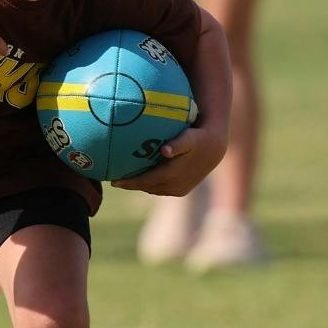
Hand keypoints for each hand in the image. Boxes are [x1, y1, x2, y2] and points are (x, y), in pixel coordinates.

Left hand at [112, 122, 226, 197]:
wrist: (214, 149)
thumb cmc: (199, 138)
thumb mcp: (189, 138)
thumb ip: (177, 144)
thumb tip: (164, 150)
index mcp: (172, 175)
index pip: (145, 181)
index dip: (129, 182)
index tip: (113, 181)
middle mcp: (174, 186)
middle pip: (146, 187)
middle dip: (130, 185)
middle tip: (114, 180)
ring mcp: (178, 190)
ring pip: (153, 190)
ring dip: (140, 186)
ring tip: (125, 180)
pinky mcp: (182, 190)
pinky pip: (160, 189)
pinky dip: (150, 186)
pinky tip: (142, 178)